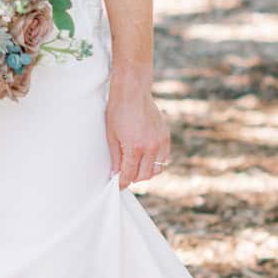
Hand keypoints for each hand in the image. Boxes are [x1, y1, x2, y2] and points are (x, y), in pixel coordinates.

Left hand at [105, 72, 170, 188]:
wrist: (132, 92)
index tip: (118, 186)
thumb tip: (115, 173)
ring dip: (146, 172)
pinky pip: (164, 158)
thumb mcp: (111, 136)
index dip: (122, 183)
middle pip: (144, 175)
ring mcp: (160, 142)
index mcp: (135, 147)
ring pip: (156, 169)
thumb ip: (115, 157)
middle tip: (125, 176)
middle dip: (133, 178)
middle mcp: (150, 147)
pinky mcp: (165, 137)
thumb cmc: (118, 111)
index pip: (129, 174)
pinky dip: (156, 162)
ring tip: (136, 168)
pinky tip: (146, 159)